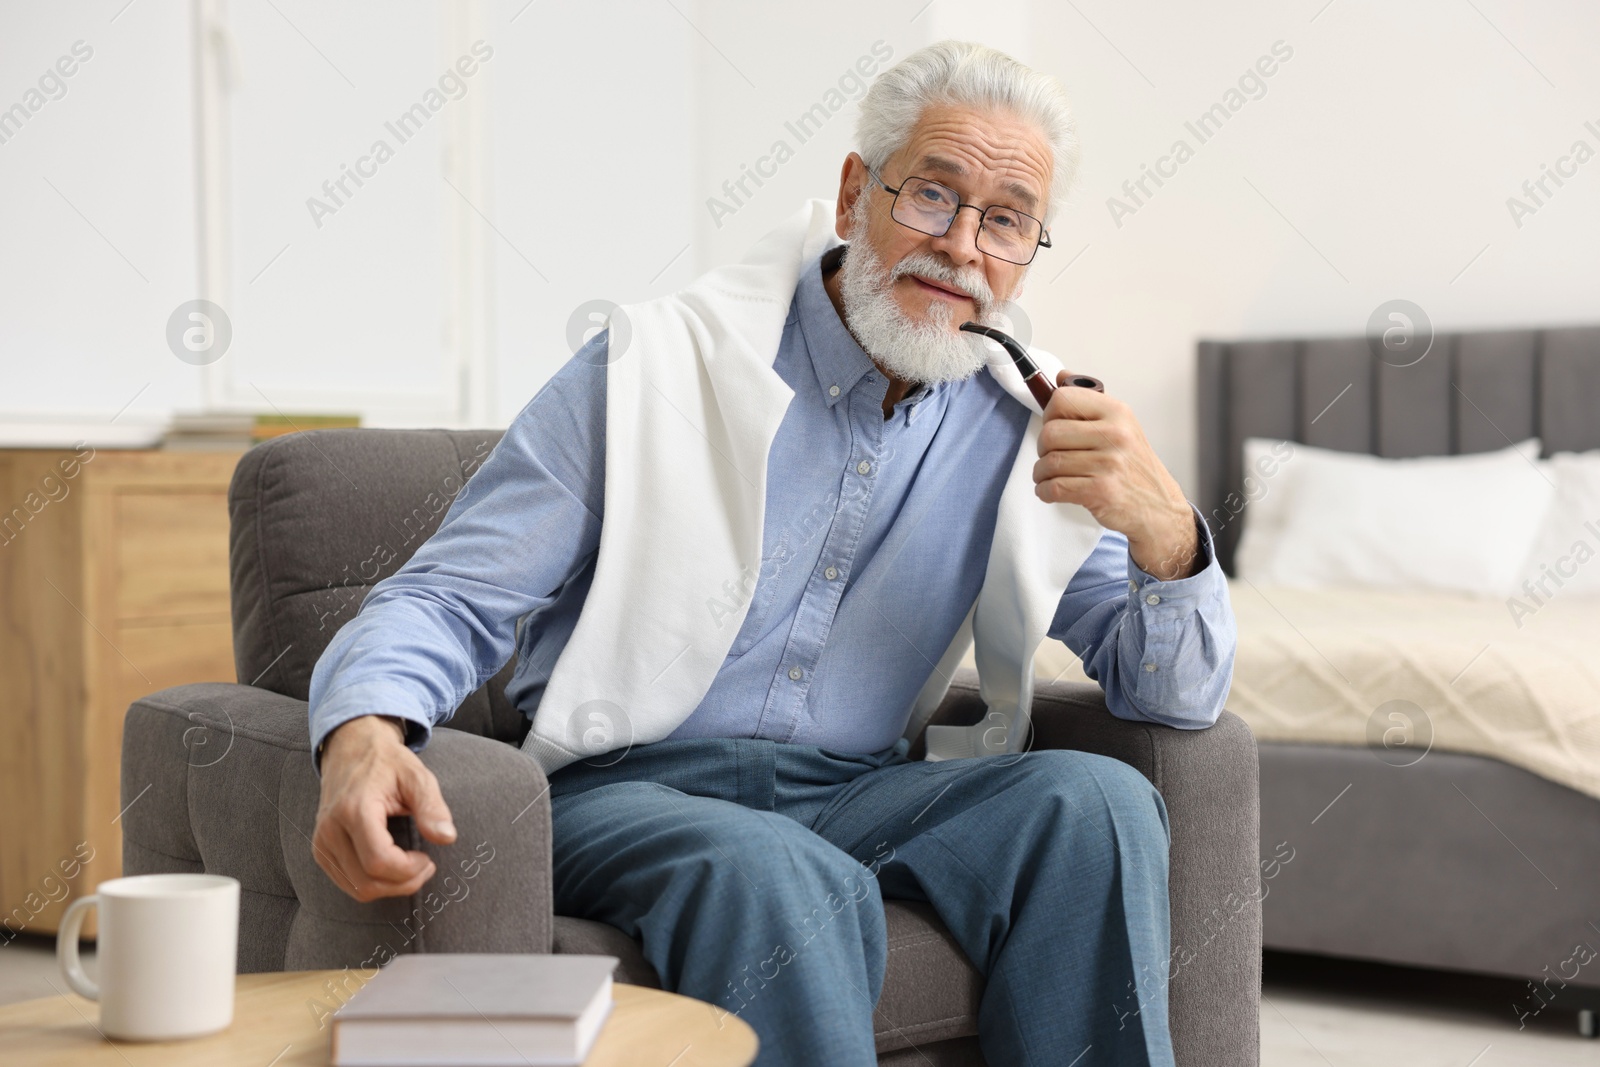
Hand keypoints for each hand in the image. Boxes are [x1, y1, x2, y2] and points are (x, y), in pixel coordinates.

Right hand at [312, 715, 456, 900]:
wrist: (352, 749)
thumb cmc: (387, 762)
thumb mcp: (417, 776)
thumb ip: (432, 807)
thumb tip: (447, 837)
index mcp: (354, 809)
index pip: (379, 861)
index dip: (409, 870)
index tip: (427, 858)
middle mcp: (331, 829)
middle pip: (368, 882)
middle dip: (404, 883)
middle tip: (425, 865)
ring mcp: (322, 842)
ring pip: (357, 889)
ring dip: (390, 887)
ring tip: (410, 866)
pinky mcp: (321, 850)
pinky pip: (348, 883)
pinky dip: (374, 883)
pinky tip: (391, 865)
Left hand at [1033, 370, 1199, 579]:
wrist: (1158, 505)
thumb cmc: (1134, 466)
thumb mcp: (1121, 424)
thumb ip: (1089, 402)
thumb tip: (1060, 376)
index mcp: (1117, 412)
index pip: (1062, 399)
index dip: (1049, 414)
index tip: (1054, 426)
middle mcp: (1114, 434)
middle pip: (1050, 433)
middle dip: (1042, 447)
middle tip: (1049, 455)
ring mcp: (1108, 464)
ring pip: (1049, 463)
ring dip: (1041, 473)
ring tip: (1049, 475)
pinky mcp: (1100, 491)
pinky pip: (1054, 487)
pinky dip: (1045, 491)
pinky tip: (1051, 490)